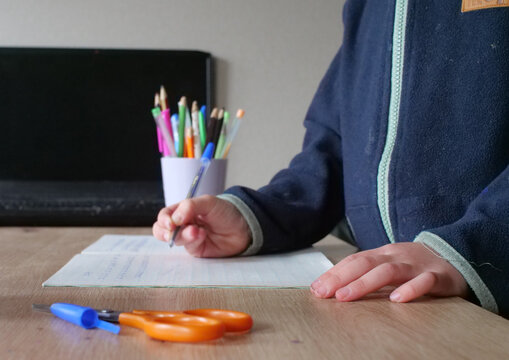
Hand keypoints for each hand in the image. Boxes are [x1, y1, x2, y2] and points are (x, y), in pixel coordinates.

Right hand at [152, 195, 250, 257]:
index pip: (166, 215)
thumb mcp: (208, 202)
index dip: (164, 219)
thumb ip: (190, 206)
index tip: (170, 222)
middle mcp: (184, 224)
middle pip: (162, 230)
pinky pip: (188, 247)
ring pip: (175, 240)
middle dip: (164, 232)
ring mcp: (189, 238)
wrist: (243, 227)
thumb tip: (174, 218)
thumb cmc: (226, 211)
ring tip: (196, 231)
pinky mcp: (197, 249)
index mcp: (183, 210)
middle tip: (172, 231)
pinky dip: (193, 241)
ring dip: (183, 235)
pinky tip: (202, 235)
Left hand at [310, 242, 467, 302]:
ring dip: (365, 283)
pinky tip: (396, 299)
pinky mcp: (439, 277)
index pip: (354, 260)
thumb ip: (367, 273)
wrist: (456, 255)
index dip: (334, 274)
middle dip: (342, 278)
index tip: (316, 288)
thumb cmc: (415, 264)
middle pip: (365, 263)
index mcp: (382, 253)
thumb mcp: (389, 264)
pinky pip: (425, 282)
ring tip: (346, 297)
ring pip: (389, 271)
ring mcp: (417, 265)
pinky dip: (411, 289)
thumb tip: (334, 287)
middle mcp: (396, 256)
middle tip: (324, 294)